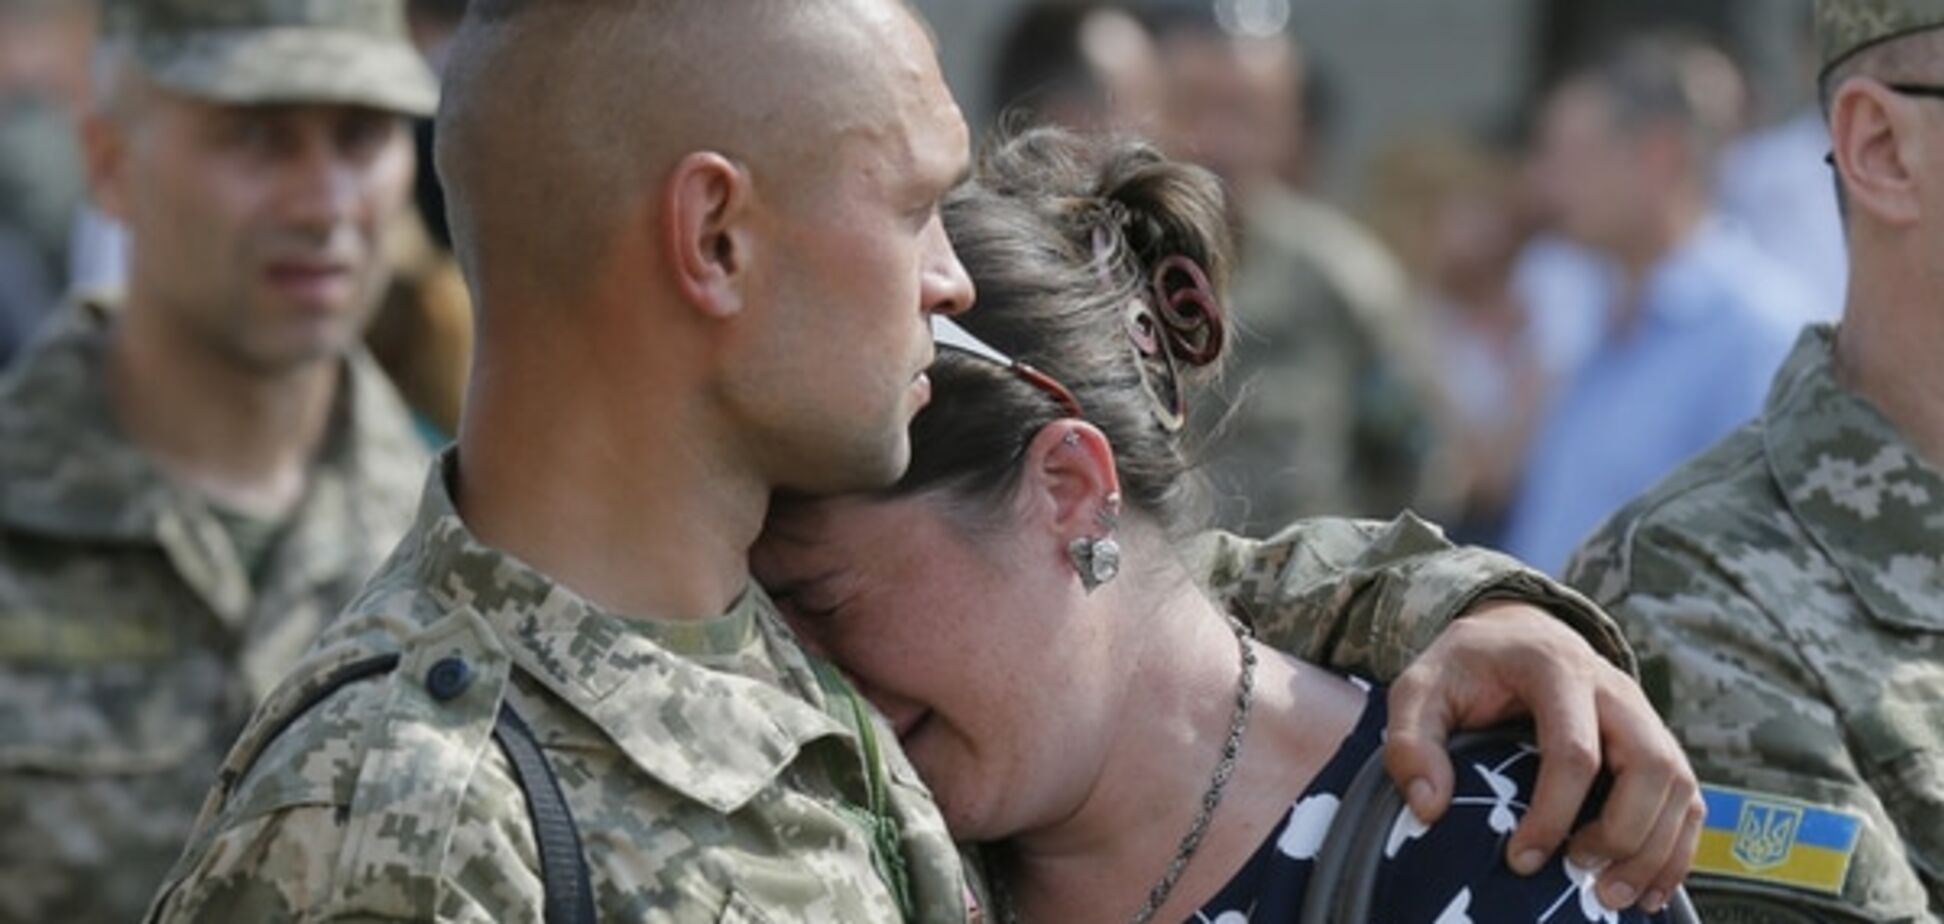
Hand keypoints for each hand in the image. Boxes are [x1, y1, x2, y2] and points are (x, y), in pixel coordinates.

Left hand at [1383, 602, 1703, 913]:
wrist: (1514, 633)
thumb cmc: (1465, 668)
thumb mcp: (1419, 688)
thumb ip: (1411, 742)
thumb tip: (1429, 809)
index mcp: (1555, 668)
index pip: (1574, 750)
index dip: (1554, 813)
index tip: (1521, 860)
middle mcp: (1613, 688)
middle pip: (1649, 765)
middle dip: (1622, 833)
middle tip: (1579, 875)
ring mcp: (1642, 713)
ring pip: (1678, 784)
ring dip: (1654, 849)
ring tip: (1610, 895)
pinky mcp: (1656, 739)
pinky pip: (1687, 796)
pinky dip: (1677, 847)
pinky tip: (1647, 888)